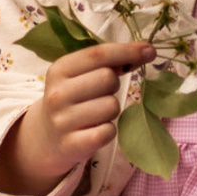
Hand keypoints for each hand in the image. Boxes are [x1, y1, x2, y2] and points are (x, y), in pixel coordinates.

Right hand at [0, 41, 155, 195]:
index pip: (99, 54)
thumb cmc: (73, 99)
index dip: (127, 51)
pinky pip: (108, 132)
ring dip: (112, 110)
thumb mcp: (80, 75)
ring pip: (111, 106)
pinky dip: (109, 130)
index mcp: (60, 69)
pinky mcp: (72, 145)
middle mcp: (58, 94)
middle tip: (102, 93)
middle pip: (108, 79)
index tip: (149, 51)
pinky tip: (96, 129)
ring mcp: (63, 120)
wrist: (46, 137)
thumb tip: (146, 51)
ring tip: (96, 113)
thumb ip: (109, 61)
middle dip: (114, 85)